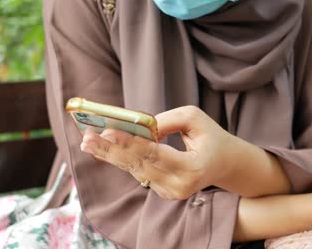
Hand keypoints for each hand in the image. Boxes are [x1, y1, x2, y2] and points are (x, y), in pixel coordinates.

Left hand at [80, 106, 235, 199]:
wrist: (224, 164)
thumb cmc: (210, 137)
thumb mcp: (194, 119)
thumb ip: (166, 121)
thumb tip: (138, 128)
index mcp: (192, 168)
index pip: (156, 155)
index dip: (130, 143)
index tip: (108, 131)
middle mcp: (179, 186)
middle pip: (138, 165)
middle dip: (111, 150)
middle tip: (87, 138)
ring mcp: (170, 192)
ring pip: (135, 170)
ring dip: (111, 154)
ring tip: (88, 141)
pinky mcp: (163, 192)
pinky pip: (139, 172)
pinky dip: (121, 159)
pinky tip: (102, 149)